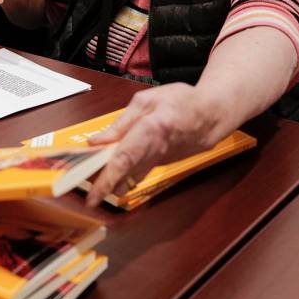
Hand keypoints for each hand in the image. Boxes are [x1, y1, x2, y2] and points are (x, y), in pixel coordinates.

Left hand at [84, 83, 217, 205]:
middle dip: (104, 187)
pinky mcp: (161, 165)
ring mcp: (160, 162)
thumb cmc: (180, 101)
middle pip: (125, 175)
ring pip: (130, 178)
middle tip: (86, 194)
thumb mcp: (146, 101)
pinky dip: (123, 175)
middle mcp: (155, 151)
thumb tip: (96, 142)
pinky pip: (137, 172)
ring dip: (111, 182)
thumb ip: (120, 123)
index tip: (93, 198)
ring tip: (94, 180)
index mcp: (151, 129)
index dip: (107, 180)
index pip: (124, 159)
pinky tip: (111, 172)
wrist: (213, 115)